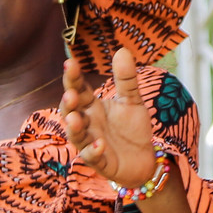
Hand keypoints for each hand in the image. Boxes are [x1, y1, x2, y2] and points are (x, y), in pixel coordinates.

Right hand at [60, 47, 159, 185]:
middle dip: (68, 104)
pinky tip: (100, 144)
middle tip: (71, 94)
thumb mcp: (132, 100)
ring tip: (76, 118)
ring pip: (76, 135)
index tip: (69, 62)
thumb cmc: (132, 129)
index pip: (78, 89)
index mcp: (91, 107)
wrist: (144, 159)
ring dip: (74, 128)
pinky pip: (93, 157)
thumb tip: (121, 49)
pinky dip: (93, 151)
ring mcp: (91, 143)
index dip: (72, 77)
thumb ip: (126, 79)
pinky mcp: (101, 162)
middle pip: (70, 112)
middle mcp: (87, 124)